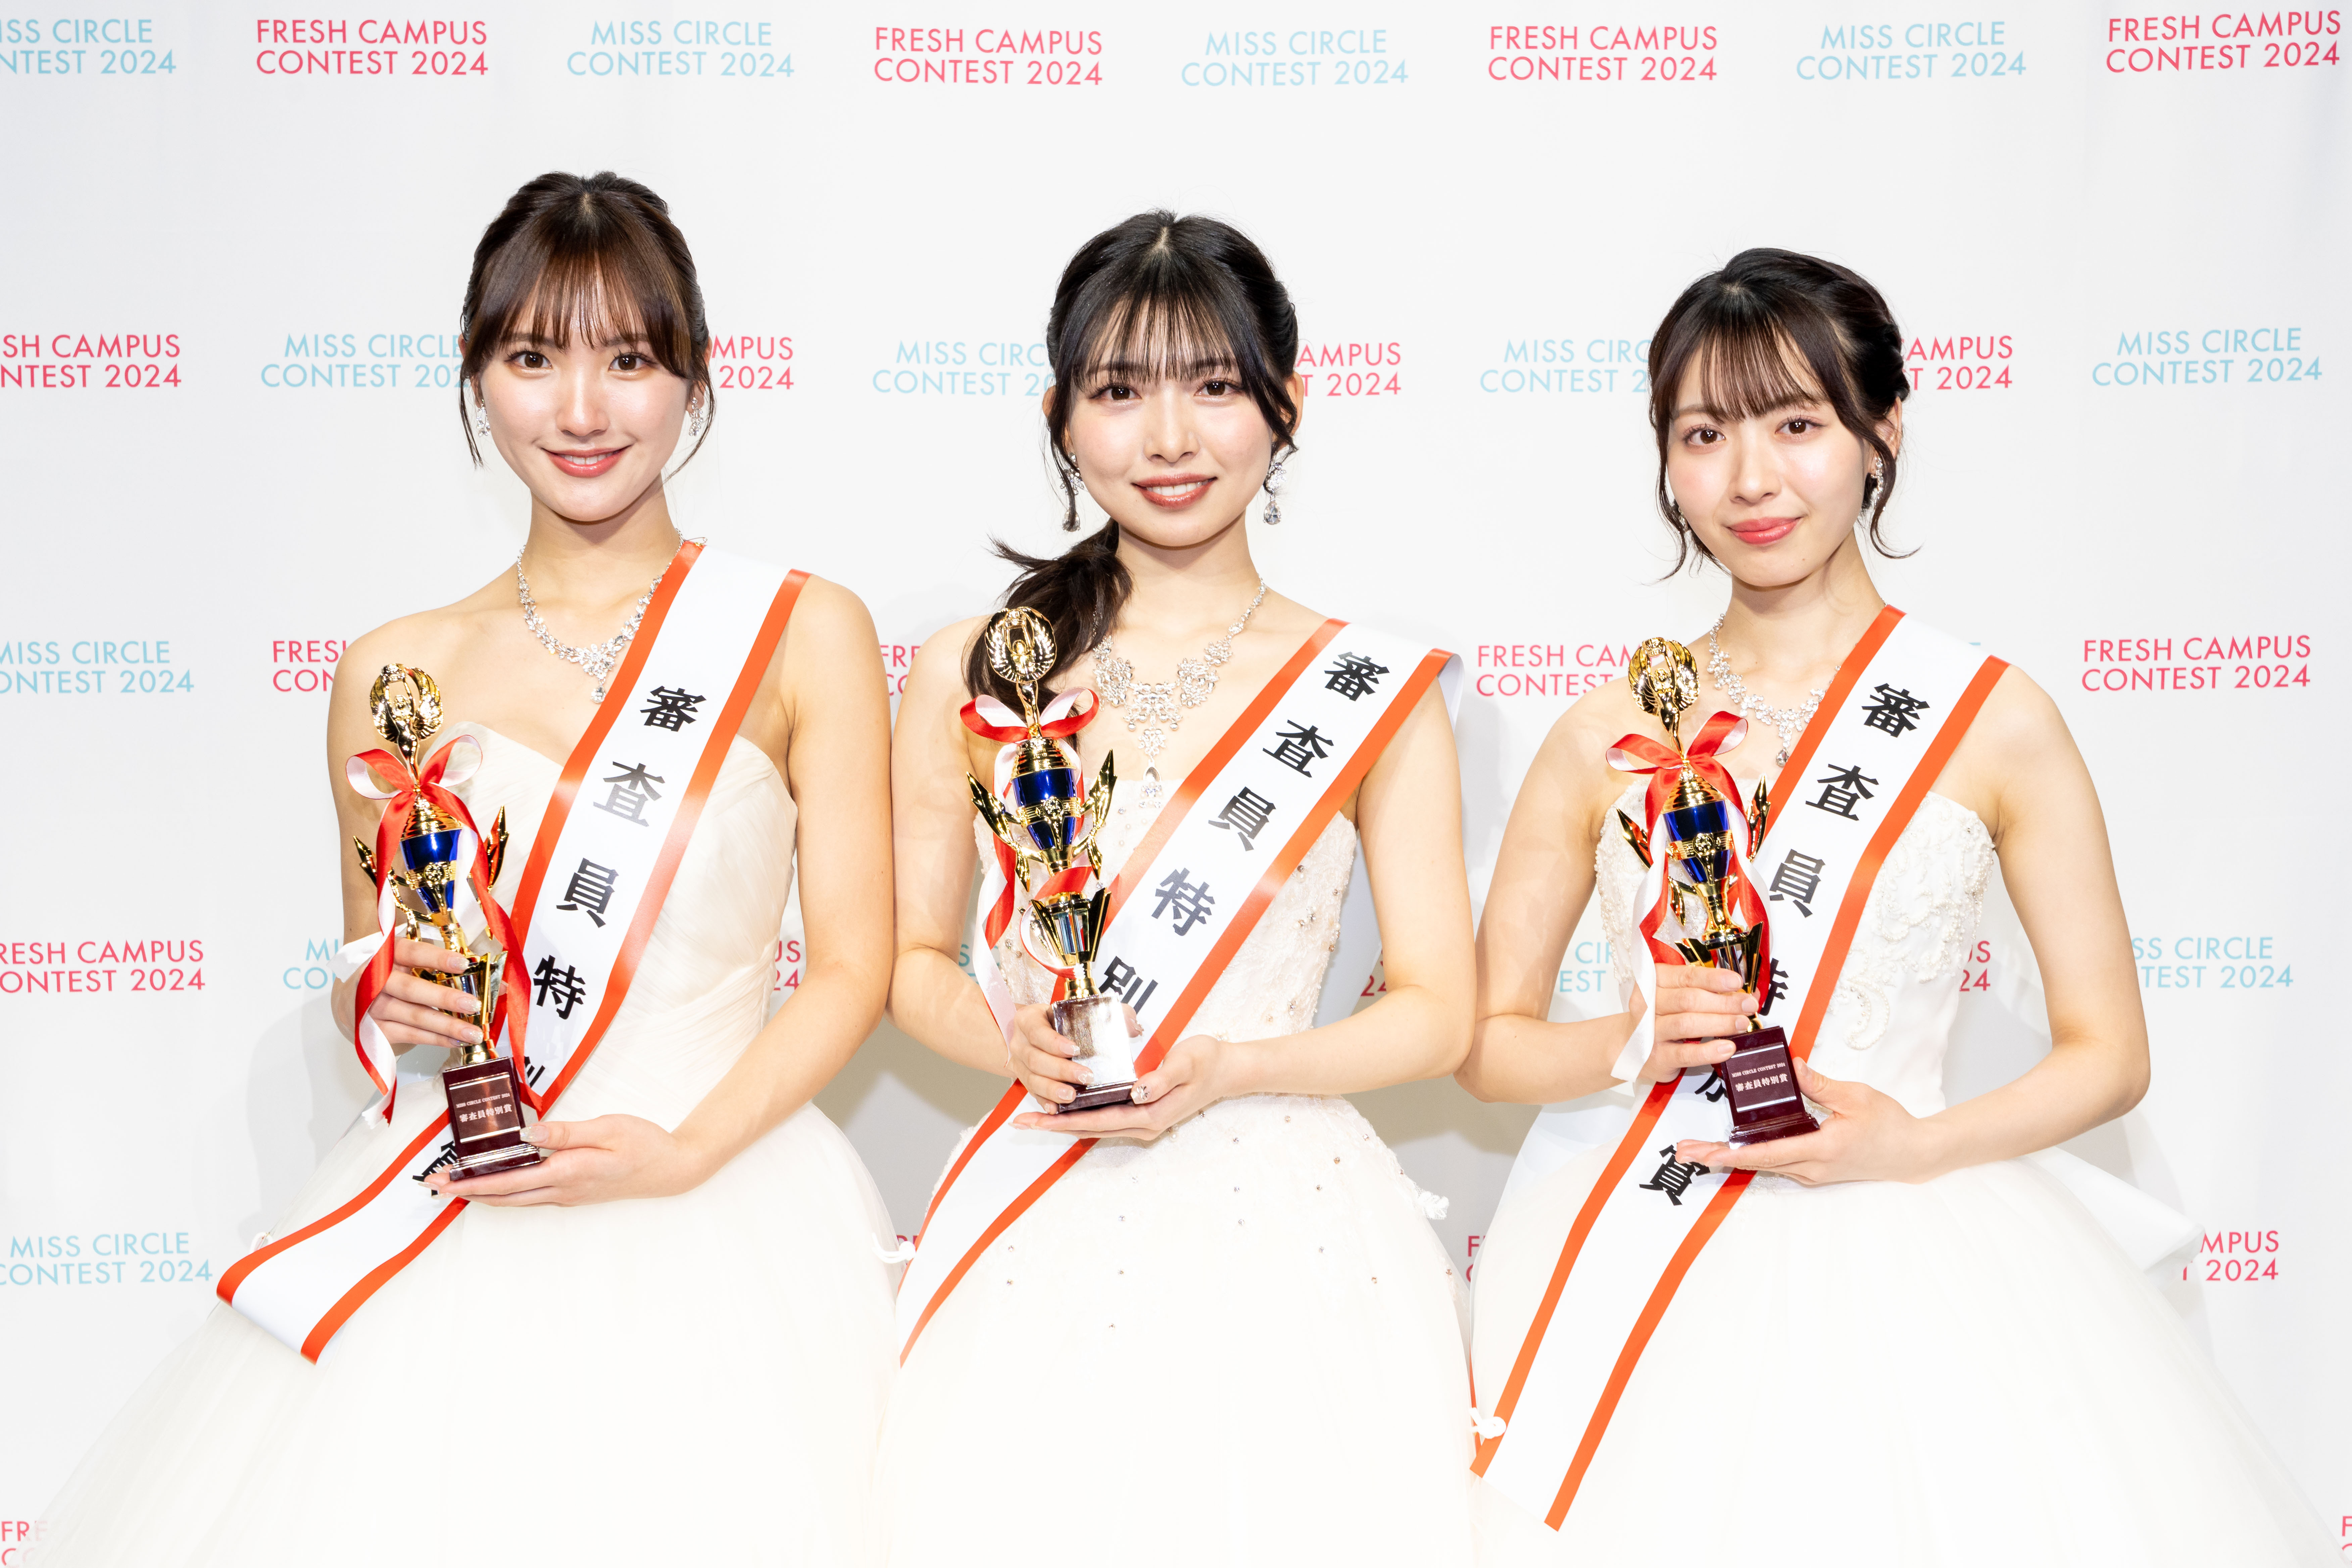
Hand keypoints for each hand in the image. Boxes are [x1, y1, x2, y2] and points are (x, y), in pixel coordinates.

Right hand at [365, 938, 485, 1051]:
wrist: (349, 998)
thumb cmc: (389, 974)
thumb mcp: (406, 960)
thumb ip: (442, 964)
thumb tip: (496, 979)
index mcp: (386, 953)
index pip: (411, 952)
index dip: (437, 958)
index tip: (463, 964)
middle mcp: (374, 979)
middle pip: (410, 989)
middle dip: (443, 998)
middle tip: (473, 1005)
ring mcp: (370, 1006)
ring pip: (411, 1016)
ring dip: (445, 1025)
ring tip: (473, 1032)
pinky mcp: (371, 1030)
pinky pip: (407, 1035)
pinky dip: (433, 1039)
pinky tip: (455, 1041)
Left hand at [427, 1114, 711, 1205]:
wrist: (671, 1169)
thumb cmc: (643, 1144)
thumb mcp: (607, 1128)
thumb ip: (566, 1132)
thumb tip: (527, 1132)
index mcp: (568, 1172)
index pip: (509, 1180)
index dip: (472, 1182)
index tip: (443, 1180)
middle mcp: (563, 1190)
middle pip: (504, 1197)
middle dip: (467, 1192)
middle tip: (436, 1184)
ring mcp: (567, 1194)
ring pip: (515, 1199)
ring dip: (484, 1193)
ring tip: (458, 1184)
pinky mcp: (573, 1192)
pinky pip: (530, 1195)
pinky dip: (505, 1190)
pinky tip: (498, 1180)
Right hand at [1005, 1001, 1141, 1109]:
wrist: (1033, 1031)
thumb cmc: (1060, 1020)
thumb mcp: (1078, 1010)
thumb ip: (1107, 1013)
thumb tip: (1134, 1027)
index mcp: (1029, 1020)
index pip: (1038, 1031)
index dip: (1054, 1042)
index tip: (1075, 1049)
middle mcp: (1020, 1042)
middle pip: (1035, 1059)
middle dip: (1060, 1070)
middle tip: (1085, 1077)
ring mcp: (1019, 1064)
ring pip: (1031, 1079)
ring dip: (1052, 1089)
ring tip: (1071, 1096)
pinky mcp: (1024, 1080)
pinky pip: (1032, 1093)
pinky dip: (1044, 1102)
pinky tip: (1056, 1109)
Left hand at [1012, 1032, 1232, 1142]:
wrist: (1227, 1070)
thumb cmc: (1206, 1062)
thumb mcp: (1186, 1063)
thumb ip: (1162, 1078)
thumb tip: (1137, 1092)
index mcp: (1150, 1114)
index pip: (1097, 1121)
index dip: (1064, 1120)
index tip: (1036, 1118)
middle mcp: (1143, 1123)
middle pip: (1089, 1127)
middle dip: (1054, 1124)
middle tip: (1020, 1122)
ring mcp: (1143, 1120)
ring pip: (1095, 1124)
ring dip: (1064, 1120)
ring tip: (1033, 1116)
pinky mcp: (1142, 1111)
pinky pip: (1104, 1116)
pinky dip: (1081, 1113)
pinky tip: (1065, 1106)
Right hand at [1632, 964, 1755, 1084]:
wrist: (1627, 1045)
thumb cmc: (1660, 1016)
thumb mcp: (1677, 997)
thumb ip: (1708, 992)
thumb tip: (1748, 993)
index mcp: (1653, 981)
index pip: (1685, 976)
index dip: (1712, 978)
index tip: (1737, 981)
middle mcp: (1647, 1004)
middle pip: (1688, 1000)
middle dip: (1723, 1002)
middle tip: (1748, 1005)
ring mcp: (1649, 1032)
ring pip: (1686, 1024)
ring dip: (1719, 1023)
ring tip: (1742, 1023)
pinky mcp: (1657, 1057)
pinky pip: (1685, 1053)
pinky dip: (1708, 1051)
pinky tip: (1727, 1048)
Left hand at [1676, 1059, 1948, 1185]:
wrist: (1913, 1153)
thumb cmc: (1888, 1124)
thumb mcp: (1856, 1097)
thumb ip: (1820, 1084)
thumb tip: (1792, 1065)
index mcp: (1820, 1149)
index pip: (1767, 1154)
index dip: (1732, 1153)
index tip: (1704, 1151)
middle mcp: (1811, 1167)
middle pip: (1756, 1163)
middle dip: (1718, 1157)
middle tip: (1684, 1151)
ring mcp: (1812, 1172)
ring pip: (1764, 1165)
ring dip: (1731, 1157)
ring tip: (1699, 1149)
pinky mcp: (1815, 1169)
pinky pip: (1777, 1163)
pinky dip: (1752, 1155)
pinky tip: (1733, 1146)